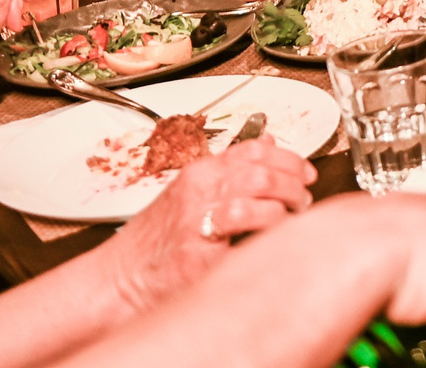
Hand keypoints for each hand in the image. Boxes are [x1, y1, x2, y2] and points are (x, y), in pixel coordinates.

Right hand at [108, 140, 317, 312]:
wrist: (119, 281)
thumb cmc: (157, 244)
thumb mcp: (192, 195)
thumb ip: (230, 172)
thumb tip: (270, 144)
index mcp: (200, 172)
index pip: (256, 149)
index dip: (290, 158)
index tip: (306, 173)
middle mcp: (199, 188)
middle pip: (263, 170)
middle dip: (294, 184)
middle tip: (304, 200)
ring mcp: (197, 218)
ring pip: (257, 193)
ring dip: (285, 207)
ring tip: (292, 219)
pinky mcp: (197, 251)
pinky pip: (244, 230)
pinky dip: (266, 232)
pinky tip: (271, 241)